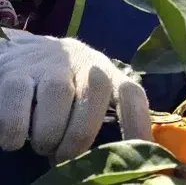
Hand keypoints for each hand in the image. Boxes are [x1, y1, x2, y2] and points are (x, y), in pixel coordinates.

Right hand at [0, 28, 151, 160]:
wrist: (16, 53)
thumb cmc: (60, 86)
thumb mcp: (85, 93)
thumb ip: (98, 118)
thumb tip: (109, 164)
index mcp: (105, 72)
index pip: (130, 93)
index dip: (137, 123)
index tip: (139, 155)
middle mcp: (82, 62)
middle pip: (95, 91)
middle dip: (80, 135)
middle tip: (64, 157)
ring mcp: (47, 65)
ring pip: (57, 97)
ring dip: (48, 136)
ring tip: (43, 143)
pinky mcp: (13, 75)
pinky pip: (17, 111)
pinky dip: (16, 135)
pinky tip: (15, 139)